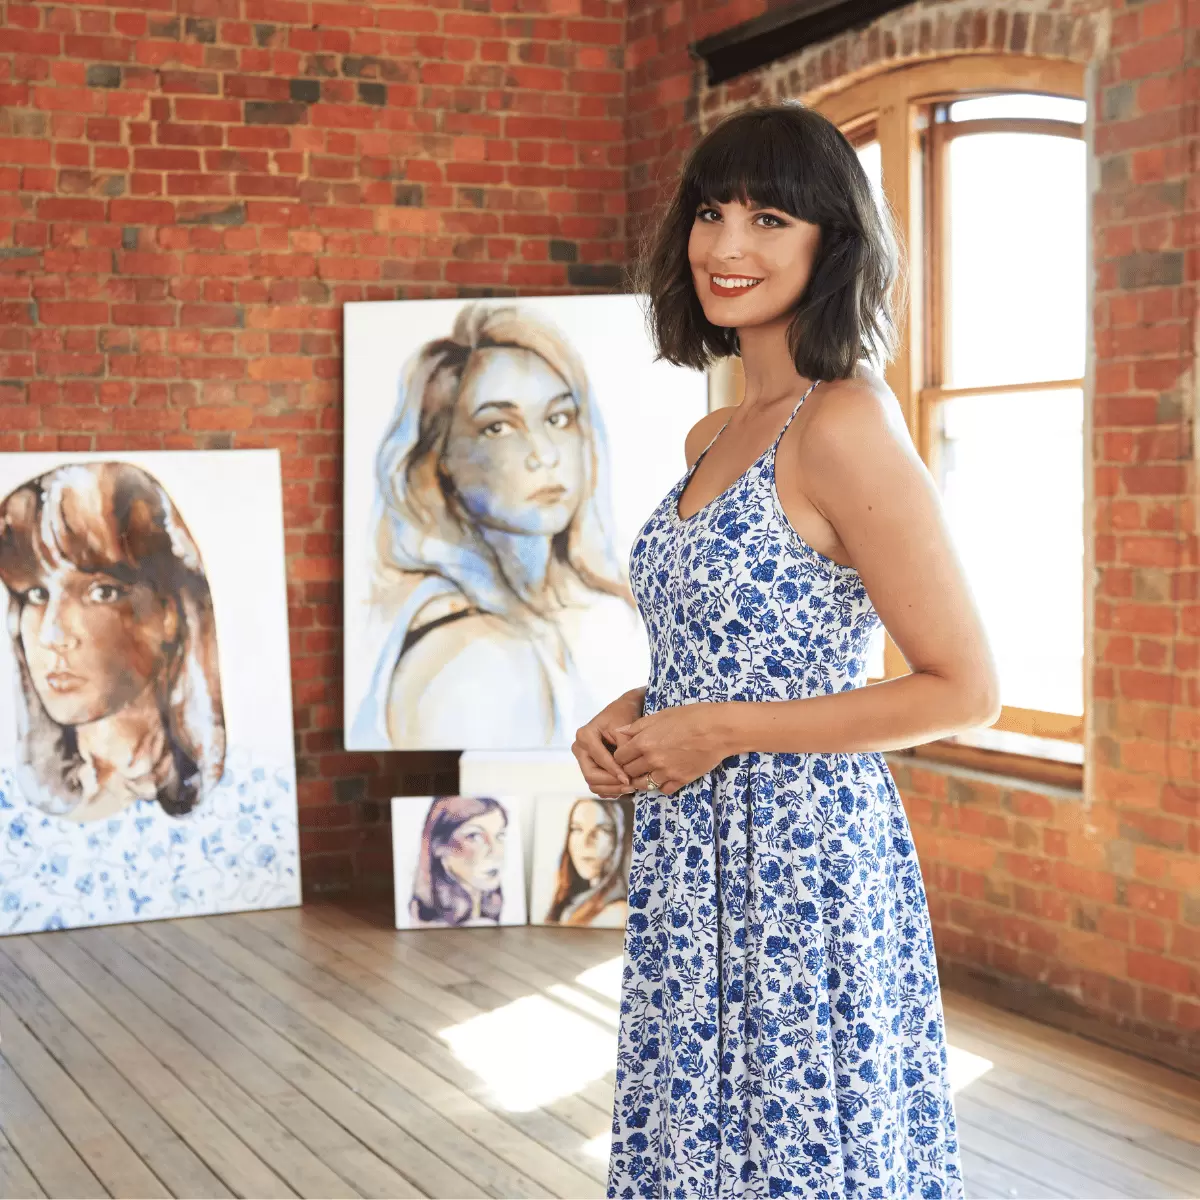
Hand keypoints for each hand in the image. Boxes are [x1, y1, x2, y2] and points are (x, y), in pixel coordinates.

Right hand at [572, 689, 644, 797]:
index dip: (614, 773)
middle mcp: (579, 748)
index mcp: (584, 736)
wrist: (622, 710)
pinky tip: (624, 788)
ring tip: (630, 788)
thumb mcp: (625, 730)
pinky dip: (610, 789)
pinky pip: (596, 785)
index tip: (629, 781)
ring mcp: (582, 759)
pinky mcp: (589, 766)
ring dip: (612, 789)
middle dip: (612, 784)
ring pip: (593, 784)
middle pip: (591, 776)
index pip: (599, 761)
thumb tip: (626, 776)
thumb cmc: (624, 715)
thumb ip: (624, 751)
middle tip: (630, 786)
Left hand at [612, 703, 734, 795]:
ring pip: (642, 785)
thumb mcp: (660, 716)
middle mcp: (651, 760)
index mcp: (643, 742)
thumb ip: (637, 726)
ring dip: (641, 779)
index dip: (620, 755)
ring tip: (645, 773)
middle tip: (635, 763)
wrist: (718, 729)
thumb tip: (619, 732)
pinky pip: (663, 789)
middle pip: (628, 772)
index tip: (626, 753)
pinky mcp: (680, 780)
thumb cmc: (690, 717)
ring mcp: (665, 772)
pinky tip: (664, 776)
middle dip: (628, 768)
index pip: (619, 757)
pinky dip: (661, 785)